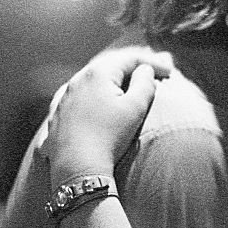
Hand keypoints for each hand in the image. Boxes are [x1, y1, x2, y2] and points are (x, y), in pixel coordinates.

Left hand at [45, 46, 172, 188]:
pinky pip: (78, 97)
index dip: (153, 61)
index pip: (129, 59)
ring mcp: (63, 98)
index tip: (171, 72)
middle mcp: (77, 80)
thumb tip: (144, 70)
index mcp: (97, 73)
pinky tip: (97, 100)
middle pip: (109, 66)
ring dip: (111, 80)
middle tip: (153, 70)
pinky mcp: (57, 116)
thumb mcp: (136, 108)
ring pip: (91, 81)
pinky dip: (93, 95)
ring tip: (127, 84)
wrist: (77, 169)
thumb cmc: (110, 137)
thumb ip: (144, 83)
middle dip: (131, 67)